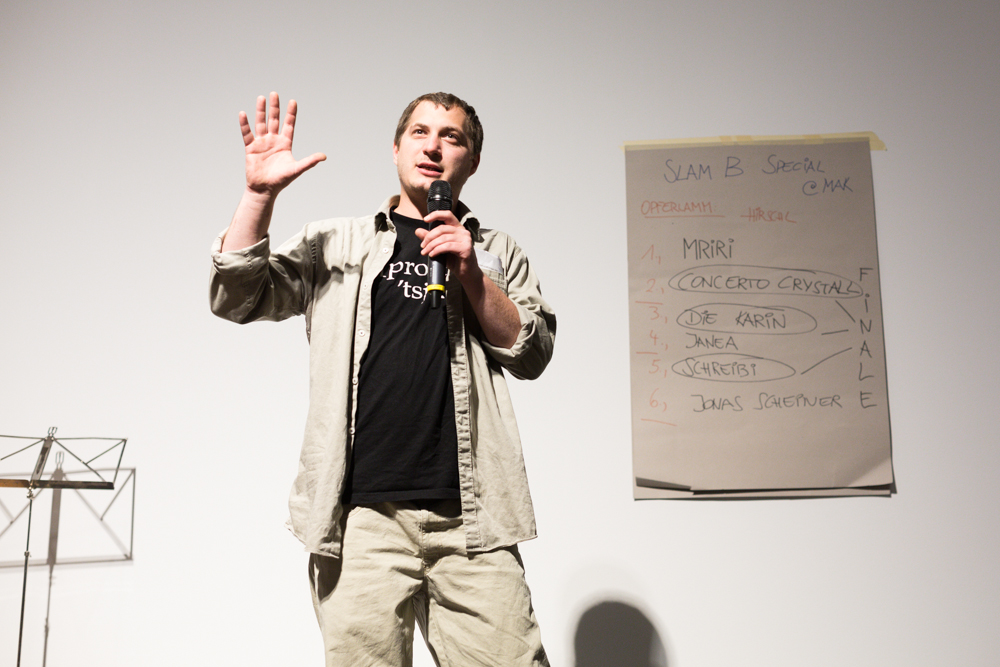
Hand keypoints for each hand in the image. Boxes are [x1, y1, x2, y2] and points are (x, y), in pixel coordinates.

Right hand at [239, 92, 325, 196]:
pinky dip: (245, 124)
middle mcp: (273, 141)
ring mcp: (262, 143)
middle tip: (274, 94)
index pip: (289, 125)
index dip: (291, 114)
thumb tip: (324, 156)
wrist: (264, 189)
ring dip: (261, 111)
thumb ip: (309, 161)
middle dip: (275, 108)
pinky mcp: (251, 148)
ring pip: (261, 123)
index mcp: (285, 144)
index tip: (293, 101)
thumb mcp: (297, 169)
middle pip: (274, 120)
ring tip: (261, 98)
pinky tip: (243, 113)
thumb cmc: (281, 180)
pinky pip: (247, 133)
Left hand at [416, 211, 520, 347]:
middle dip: (429, 237)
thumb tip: (418, 231)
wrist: (467, 274)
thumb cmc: (455, 261)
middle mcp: (463, 231)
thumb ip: (431, 239)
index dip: (436, 214)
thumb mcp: (440, 248)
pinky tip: (432, 254)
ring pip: (443, 238)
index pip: (448, 215)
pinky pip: (447, 246)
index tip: (425, 219)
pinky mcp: (466, 248)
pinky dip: (437, 250)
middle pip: (442, 228)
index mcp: (457, 228)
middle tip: (422, 246)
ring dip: (431, 245)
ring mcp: (466, 239)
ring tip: (425, 252)